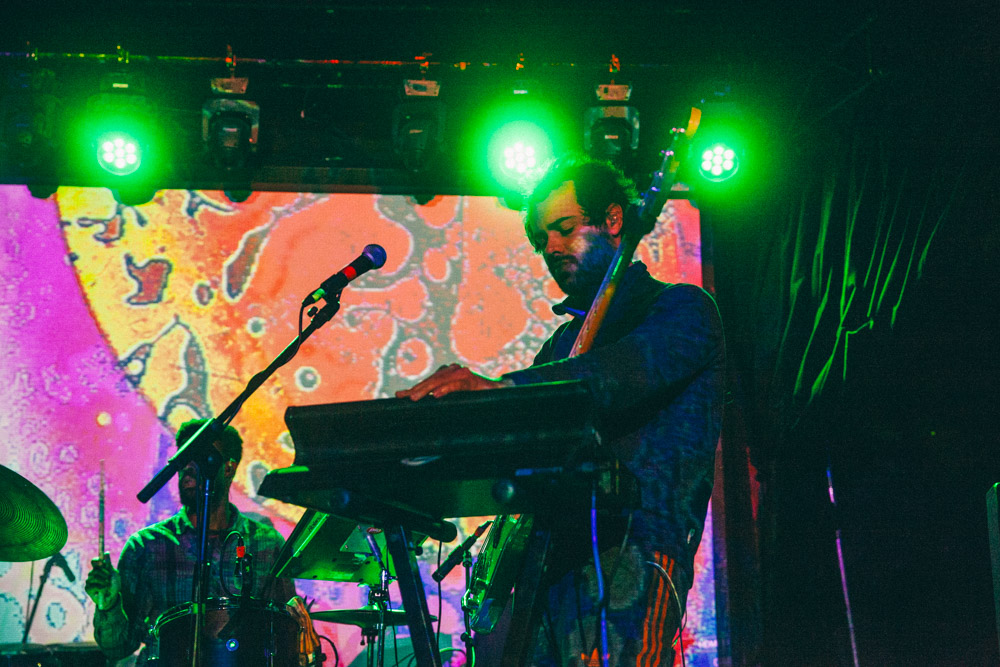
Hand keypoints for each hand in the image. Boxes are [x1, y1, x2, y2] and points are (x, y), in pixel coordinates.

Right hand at [85, 552, 120, 610]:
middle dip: (103, 573)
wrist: (113, 597)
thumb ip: (109, 564)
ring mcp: (89, 581)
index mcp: (100, 569)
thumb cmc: (114, 584)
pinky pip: (92, 585)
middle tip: (109, 577)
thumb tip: (106, 552)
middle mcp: (93, 574)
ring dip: (102, 580)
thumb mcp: (114, 574)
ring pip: (93, 577)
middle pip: (95, 569)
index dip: (97, 560)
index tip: (102, 562)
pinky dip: (100, 587)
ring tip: (107, 584)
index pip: (94, 561)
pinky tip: (104, 589)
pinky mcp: (88, 588)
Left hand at [395, 363, 510, 400]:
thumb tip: (425, 405)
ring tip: (415, 398)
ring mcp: (461, 373)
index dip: (414, 388)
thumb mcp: (456, 398)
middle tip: (403, 398)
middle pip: (431, 380)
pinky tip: (436, 395)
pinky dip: (446, 389)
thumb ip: (442, 397)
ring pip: (440, 380)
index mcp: (447, 373)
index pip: (428, 381)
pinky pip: (456, 384)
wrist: (499, 391)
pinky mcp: (471, 379)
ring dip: (426, 389)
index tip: (399, 395)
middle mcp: (453, 370)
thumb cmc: (476, 396)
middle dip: (417, 389)